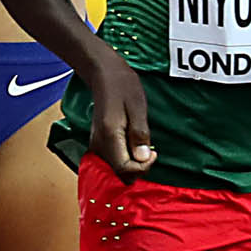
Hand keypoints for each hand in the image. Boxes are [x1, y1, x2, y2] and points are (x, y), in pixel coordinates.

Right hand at [85, 54, 156, 177]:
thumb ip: (140, 135)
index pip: (124, 169)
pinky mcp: (98, 144)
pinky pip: (111, 163)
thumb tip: (143, 158)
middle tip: (148, 151)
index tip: (153, 153)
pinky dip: (124, 162)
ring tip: (141, 148)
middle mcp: (98, 145)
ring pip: (114, 171)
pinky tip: (133, 149)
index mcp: (109, 136)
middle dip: (137, 169)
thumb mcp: (138, 109)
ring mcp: (96, 146)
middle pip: (117, 175)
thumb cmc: (123, 88)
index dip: (143, 167)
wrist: (104, 76)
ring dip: (131, 166)